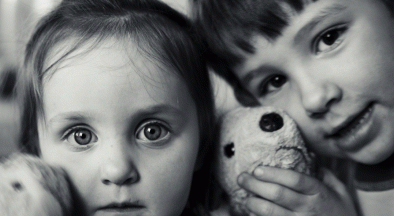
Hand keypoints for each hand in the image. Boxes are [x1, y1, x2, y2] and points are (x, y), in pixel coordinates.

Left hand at [237, 166, 356, 215]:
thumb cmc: (342, 212)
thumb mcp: (339, 191)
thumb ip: (324, 174)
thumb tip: (308, 156)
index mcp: (319, 193)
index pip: (294, 180)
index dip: (273, 174)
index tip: (257, 169)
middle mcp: (308, 208)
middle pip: (278, 194)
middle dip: (255, 185)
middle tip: (242, 178)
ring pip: (271, 212)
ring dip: (254, 203)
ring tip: (246, 196)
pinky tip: (252, 211)